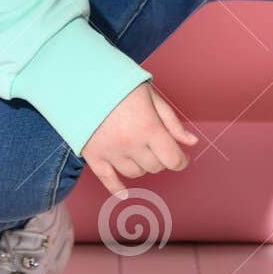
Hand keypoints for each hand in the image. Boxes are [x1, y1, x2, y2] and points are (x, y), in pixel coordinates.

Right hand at [80, 82, 197, 198]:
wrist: (81, 80)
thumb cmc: (118, 83)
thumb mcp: (151, 96)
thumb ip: (172, 122)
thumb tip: (191, 142)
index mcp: (148, 127)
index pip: (173, 159)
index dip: (181, 160)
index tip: (180, 157)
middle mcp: (130, 144)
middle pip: (155, 167)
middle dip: (160, 158)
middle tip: (156, 145)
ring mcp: (111, 152)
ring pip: (135, 173)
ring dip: (141, 165)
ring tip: (138, 151)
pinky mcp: (93, 155)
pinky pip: (108, 180)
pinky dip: (116, 188)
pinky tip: (123, 193)